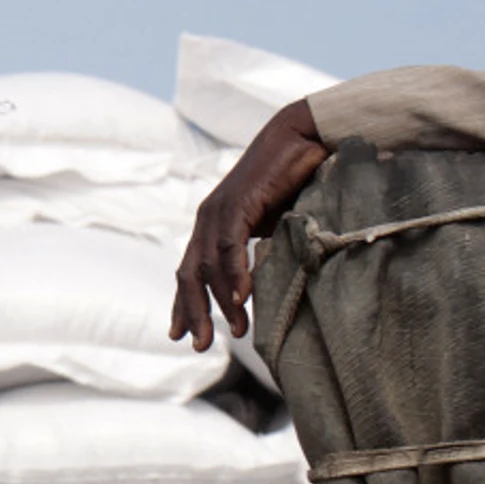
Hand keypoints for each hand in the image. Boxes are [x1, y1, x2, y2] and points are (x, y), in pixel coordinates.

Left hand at [171, 99, 330, 350]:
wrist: (303, 138)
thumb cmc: (292, 179)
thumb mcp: (270, 224)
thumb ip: (259, 249)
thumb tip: (263, 283)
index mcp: (211, 225)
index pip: (189, 272)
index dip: (183, 304)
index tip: (180, 334)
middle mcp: (207, 219)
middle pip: (189, 275)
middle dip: (193, 312)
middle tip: (198, 345)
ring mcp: (219, 211)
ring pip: (209, 267)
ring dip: (221, 302)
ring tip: (235, 331)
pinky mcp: (238, 204)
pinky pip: (230, 247)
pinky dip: (234, 275)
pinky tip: (240, 299)